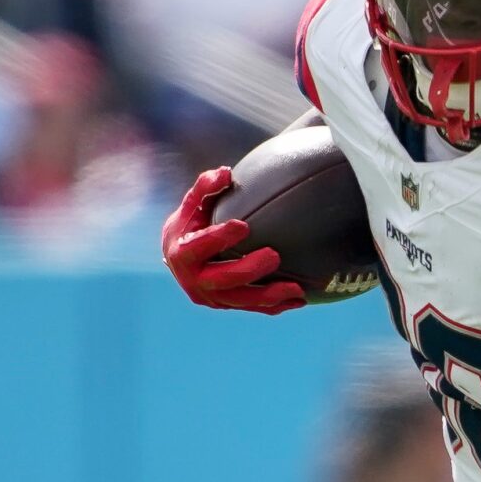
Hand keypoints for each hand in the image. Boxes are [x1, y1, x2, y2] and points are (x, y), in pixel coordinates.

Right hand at [161, 167, 305, 314]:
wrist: (181, 257)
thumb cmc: (191, 224)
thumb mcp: (193, 205)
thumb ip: (206, 187)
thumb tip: (227, 173)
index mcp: (181, 252)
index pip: (198, 247)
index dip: (219, 238)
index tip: (243, 226)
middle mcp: (194, 280)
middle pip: (223, 279)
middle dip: (249, 270)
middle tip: (275, 255)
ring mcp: (211, 297)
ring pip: (241, 300)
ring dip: (270, 296)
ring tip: (297, 289)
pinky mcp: (226, 305)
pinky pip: (252, 308)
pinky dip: (275, 306)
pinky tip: (298, 301)